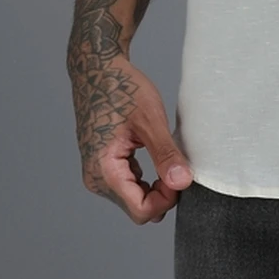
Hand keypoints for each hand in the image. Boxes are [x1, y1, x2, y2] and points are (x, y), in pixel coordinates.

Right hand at [70, 51, 193, 222]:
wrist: (96, 68)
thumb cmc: (121, 88)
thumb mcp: (149, 119)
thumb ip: (165, 154)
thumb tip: (183, 183)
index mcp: (104, 171)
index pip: (141, 211)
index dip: (166, 199)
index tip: (181, 174)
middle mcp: (96, 178)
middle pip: (137, 207)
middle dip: (162, 194)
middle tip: (177, 163)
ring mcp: (97, 173)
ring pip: (133, 197)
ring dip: (154, 185)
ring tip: (166, 155)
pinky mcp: (102, 165)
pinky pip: (127, 185)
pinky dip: (145, 178)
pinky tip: (154, 154)